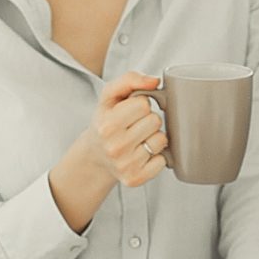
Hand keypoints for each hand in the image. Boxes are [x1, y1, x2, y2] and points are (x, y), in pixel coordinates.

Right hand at [88, 73, 167, 188]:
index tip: (130, 112)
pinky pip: (163, 161)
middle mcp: (115, 147)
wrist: (95, 156)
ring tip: (138, 140)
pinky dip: (156, 157)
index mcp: (107, 125)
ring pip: (161, 140)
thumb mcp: (109, 96)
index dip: (140, 105)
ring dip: (153, 137)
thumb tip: (155, 81)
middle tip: (134, 127)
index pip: (144, 104)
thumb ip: (130, 79)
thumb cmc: (106, 122)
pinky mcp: (135, 179)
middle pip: (155, 121)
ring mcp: (125, 165)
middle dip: (147, 120)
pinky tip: (142, 155)